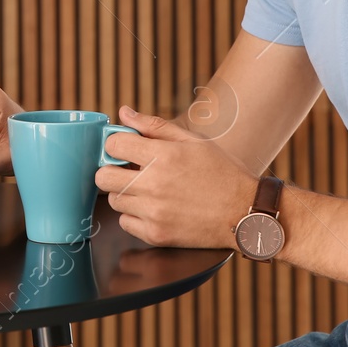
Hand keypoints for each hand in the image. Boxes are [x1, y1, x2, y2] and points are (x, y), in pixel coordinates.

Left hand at [94, 106, 258, 248]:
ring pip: (113, 200)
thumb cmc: (221, 172)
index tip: (124, 149)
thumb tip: (123, 112)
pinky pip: (125, 223)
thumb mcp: (193, 141)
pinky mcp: (156, 235)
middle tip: (129, 170)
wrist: (245, 212)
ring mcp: (153, 212)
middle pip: (102, 176)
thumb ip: (154, 126)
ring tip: (147, 189)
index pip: (112, 145)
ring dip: (125, 193)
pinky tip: (154, 208)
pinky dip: (134, 216)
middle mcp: (153, 185)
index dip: (116, 144)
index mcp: (162, 156)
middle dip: (112, 170)